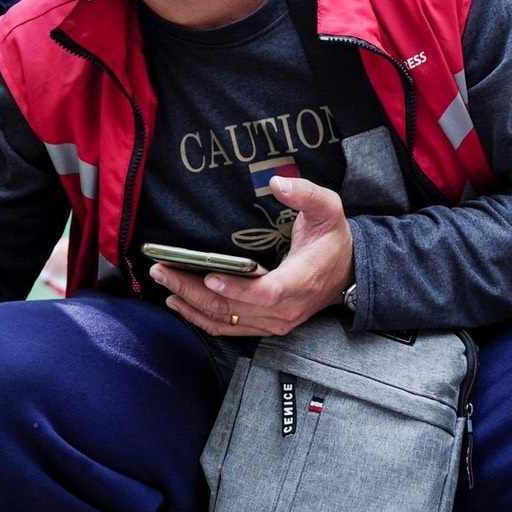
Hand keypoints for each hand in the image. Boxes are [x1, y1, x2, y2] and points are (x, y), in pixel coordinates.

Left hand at [151, 174, 352, 337]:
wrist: (348, 273)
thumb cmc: (333, 239)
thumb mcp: (328, 208)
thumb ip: (305, 193)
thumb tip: (277, 182)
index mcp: (301, 280)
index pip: (267, 292)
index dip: (237, 288)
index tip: (210, 275)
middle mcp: (286, 308)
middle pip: (234, 308)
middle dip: (194, 290)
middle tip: (162, 269)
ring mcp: (276, 321)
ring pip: (227, 321)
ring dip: (191, 304)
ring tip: (164, 283)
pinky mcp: (267, 326)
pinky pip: (230, 328)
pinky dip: (202, 319)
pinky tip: (180, 304)